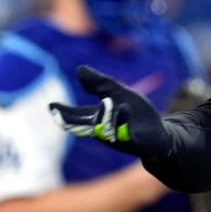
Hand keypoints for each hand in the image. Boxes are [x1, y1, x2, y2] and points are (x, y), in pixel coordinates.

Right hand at [49, 65, 172, 159]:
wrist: (159, 132)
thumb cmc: (135, 113)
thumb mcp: (119, 93)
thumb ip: (100, 83)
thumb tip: (79, 69)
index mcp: (98, 118)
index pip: (77, 115)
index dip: (64, 111)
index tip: (51, 105)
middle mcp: (103, 129)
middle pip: (84, 125)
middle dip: (72, 120)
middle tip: (60, 112)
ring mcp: (116, 137)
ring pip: (103, 128)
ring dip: (104, 115)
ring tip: (107, 102)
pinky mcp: (131, 142)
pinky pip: (123, 132)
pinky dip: (122, 119)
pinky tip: (124, 107)